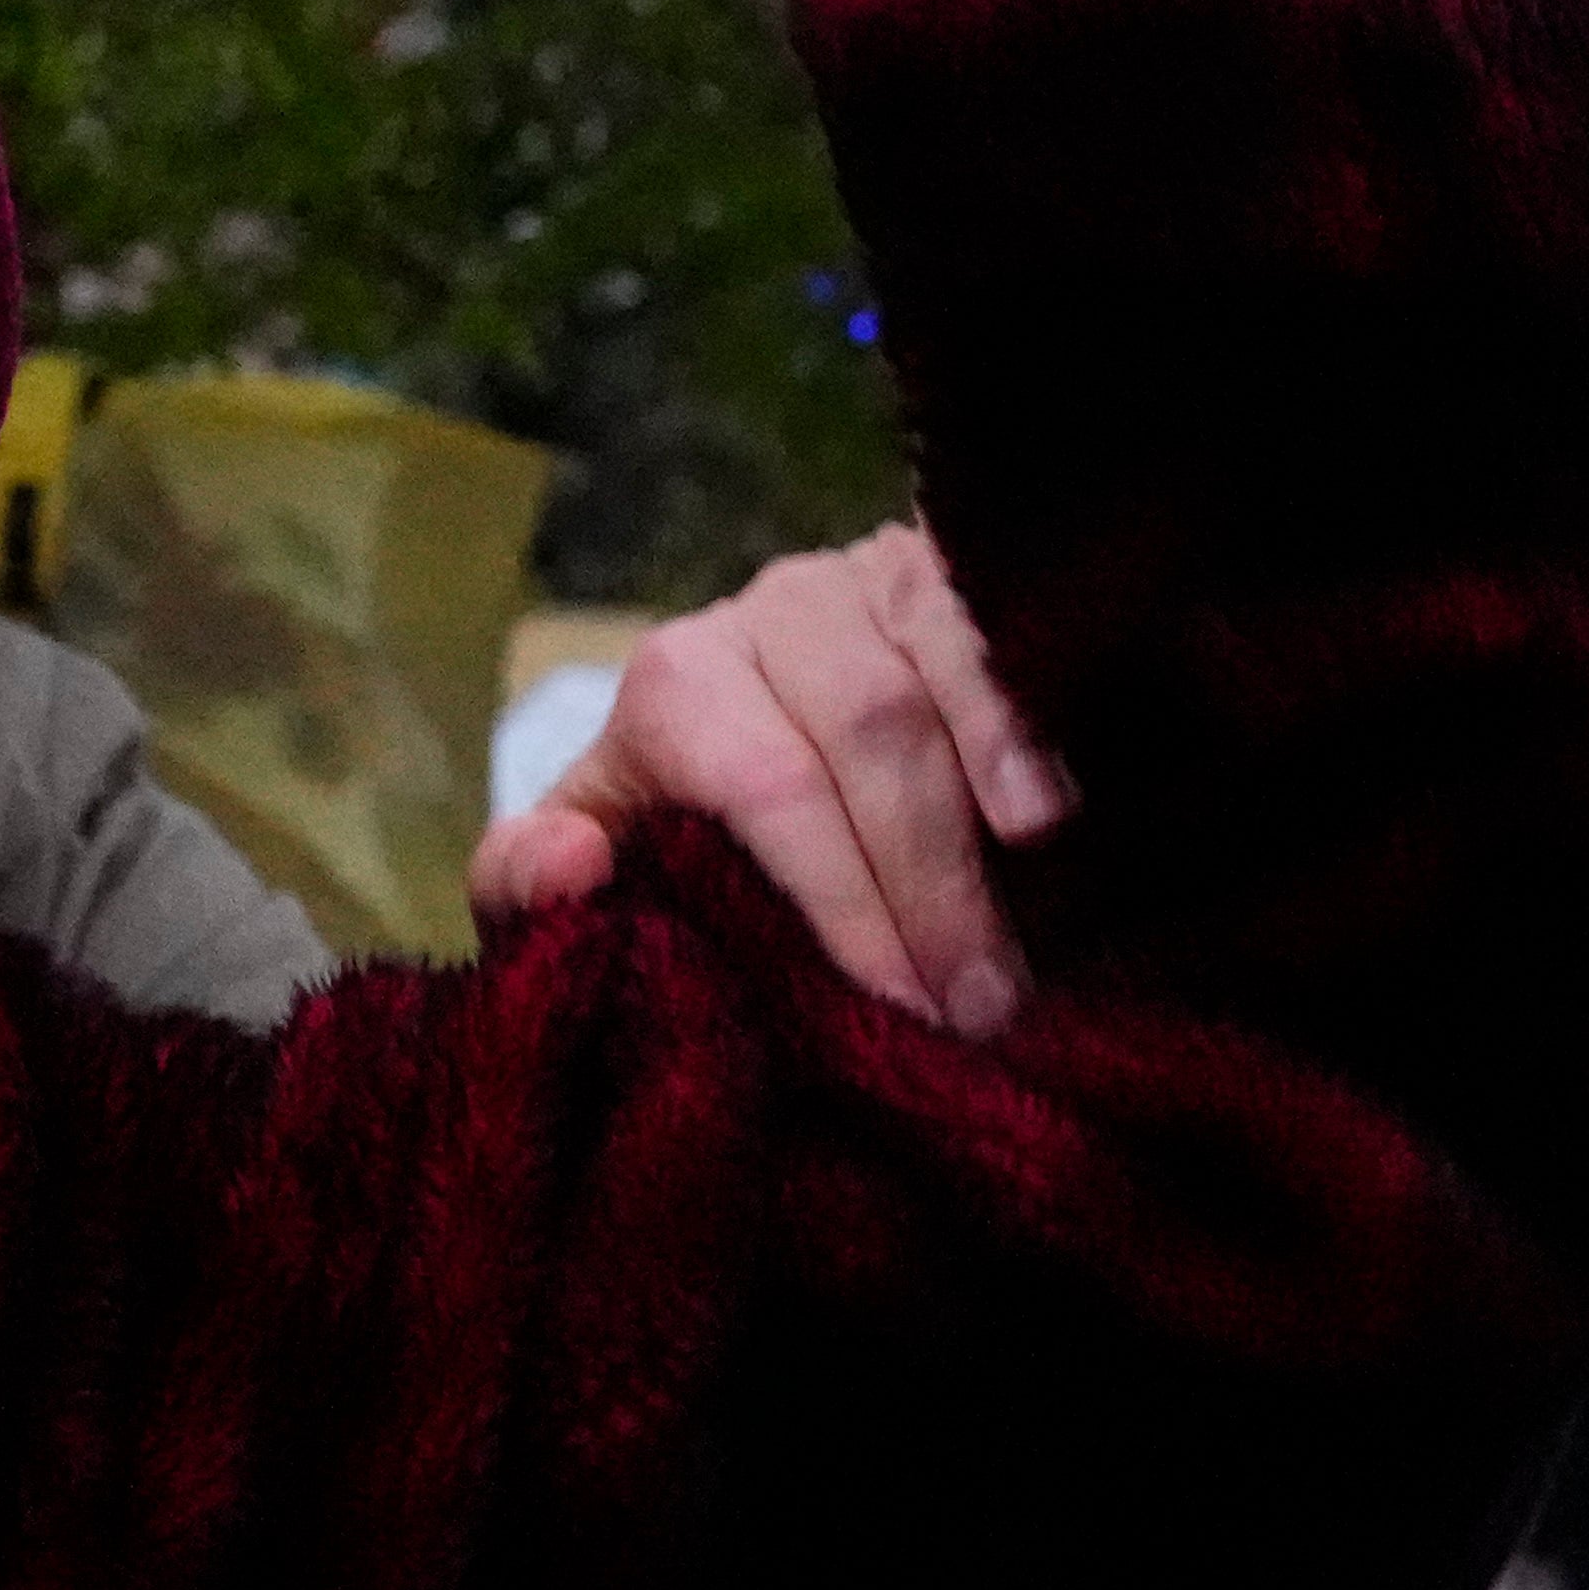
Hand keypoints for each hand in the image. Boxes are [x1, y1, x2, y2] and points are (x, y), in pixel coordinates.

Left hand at [467, 522, 1076, 1035]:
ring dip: (983, 828)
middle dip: (924, 893)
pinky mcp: (961, 570)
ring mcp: (875, 579)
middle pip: (864, 738)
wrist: (792, 724)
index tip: (892, 1012)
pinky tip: (1058, 816)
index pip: (764, 784)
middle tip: (973, 1019)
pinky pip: (999, 632)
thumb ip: (530, 879)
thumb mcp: (603, 855)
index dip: (837, 905)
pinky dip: (1026, 725)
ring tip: (1017, 966)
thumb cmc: (696, 824)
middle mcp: (775, 610)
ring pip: (934, 685)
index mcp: (678, 682)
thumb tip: (569, 863)